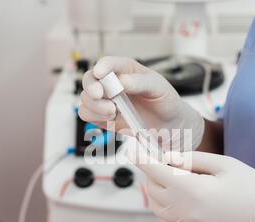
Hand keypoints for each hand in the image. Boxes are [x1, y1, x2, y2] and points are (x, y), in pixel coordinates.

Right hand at [80, 56, 203, 149]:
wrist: (168, 125)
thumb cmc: (164, 100)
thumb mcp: (158, 87)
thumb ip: (140, 83)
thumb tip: (122, 81)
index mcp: (125, 69)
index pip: (108, 63)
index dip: (102, 66)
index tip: (100, 73)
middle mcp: (111, 83)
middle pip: (89, 79)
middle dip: (91, 87)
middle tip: (99, 94)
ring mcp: (105, 100)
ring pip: (86, 99)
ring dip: (95, 105)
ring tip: (113, 112)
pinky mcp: (101, 117)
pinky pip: (87, 114)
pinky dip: (94, 116)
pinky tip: (110, 118)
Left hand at [134, 150, 254, 221]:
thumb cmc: (252, 188)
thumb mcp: (223, 163)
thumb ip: (190, 158)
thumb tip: (167, 157)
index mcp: (191, 190)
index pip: (154, 169)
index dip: (140, 157)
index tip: (131, 149)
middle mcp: (183, 211)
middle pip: (151, 186)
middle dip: (154, 171)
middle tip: (169, 161)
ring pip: (155, 204)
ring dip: (158, 189)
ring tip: (179, 178)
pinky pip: (165, 219)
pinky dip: (164, 206)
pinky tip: (181, 197)